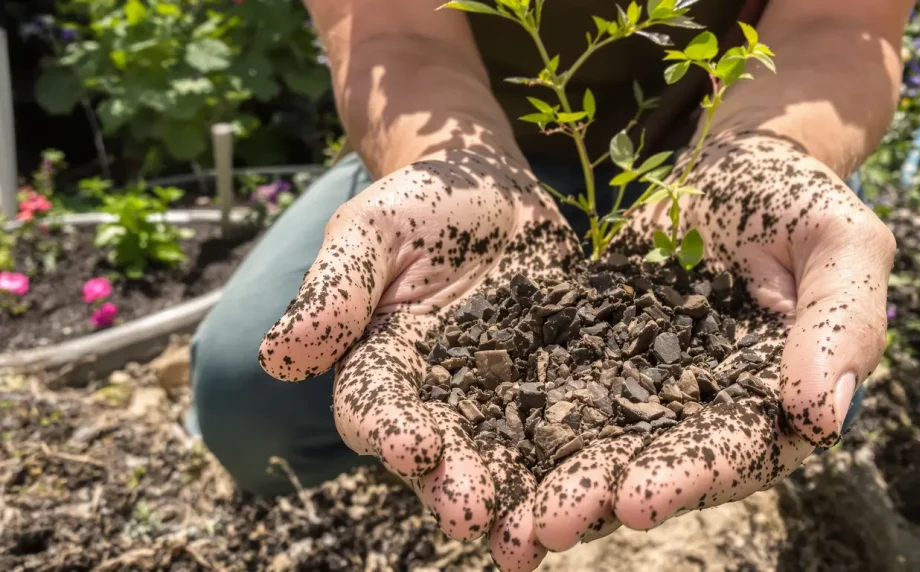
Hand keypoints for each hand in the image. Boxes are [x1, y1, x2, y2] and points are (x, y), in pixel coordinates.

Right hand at [257, 149, 580, 559]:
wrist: (498, 190)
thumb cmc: (423, 204)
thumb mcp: (372, 230)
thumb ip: (335, 290)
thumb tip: (278, 359)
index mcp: (383, 367)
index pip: (377, 409)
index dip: (391, 431)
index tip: (412, 445)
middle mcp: (440, 399)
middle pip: (443, 455)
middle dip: (456, 484)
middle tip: (472, 511)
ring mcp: (504, 399)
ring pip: (507, 461)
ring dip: (517, 500)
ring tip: (534, 535)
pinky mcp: (559, 389)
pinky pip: (571, 430)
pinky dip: (580, 465)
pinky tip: (600, 493)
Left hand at [519, 132, 894, 553]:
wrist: (731, 168)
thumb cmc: (799, 202)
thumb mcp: (841, 245)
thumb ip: (842, 324)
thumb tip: (823, 415)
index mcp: (774, 404)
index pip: (734, 453)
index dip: (687, 479)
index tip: (634, 501)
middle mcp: (706, 412)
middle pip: (653, 465)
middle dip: (599, 495)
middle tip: (546, 526)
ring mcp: (647, 388)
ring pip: (598, 445)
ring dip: (553, 484)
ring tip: (507, 522)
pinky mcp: (598, 358)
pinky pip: (558, 397)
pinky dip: (525, 430)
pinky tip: (483, 457)